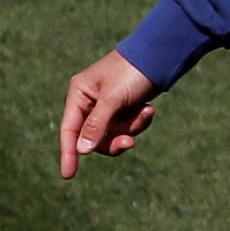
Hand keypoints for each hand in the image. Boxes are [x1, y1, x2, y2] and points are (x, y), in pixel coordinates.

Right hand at [59, 50, 157, 178]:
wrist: (161, 55)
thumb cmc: (132, 72)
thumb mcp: (113, 99)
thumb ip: (97, 125)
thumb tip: (82, 150)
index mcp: (80, 93)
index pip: (69, 129)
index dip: (68, 153)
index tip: (68, 175)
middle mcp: (90, 100)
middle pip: (93, 137)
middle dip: (114, 139)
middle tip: (130, 142)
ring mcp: (108, 105)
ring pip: (113, 134)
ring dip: (130, 128)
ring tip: (146, 112)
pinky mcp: (124, 107)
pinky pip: (127, 127)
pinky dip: (138, 121)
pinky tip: (149, 109)